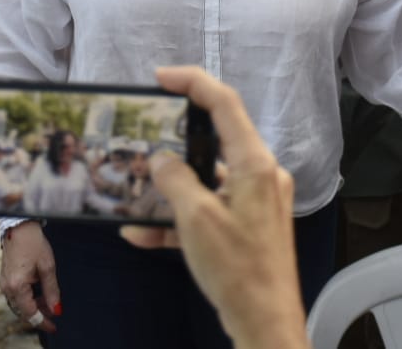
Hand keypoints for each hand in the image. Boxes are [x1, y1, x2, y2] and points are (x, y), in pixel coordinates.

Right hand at [0, 221, 60, 333]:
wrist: (19, 227)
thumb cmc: (33, 243)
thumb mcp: (47, 267)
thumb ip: (51, 290)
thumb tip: (56, 308)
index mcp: (16, 286)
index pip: (30, 313)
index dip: (43, 321)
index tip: (54, 326)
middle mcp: (7, 287)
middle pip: (23, 311)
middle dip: (39, 314)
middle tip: (54, 313)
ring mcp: (4, 283)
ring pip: (19, 303)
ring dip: (34, 305)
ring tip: (49, 302)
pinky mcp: (5, 278)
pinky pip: (16, 295)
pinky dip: (27, 298)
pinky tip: (39, 293)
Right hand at [120, 66, 306, 348]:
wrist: (266, 323)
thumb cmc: (239, 271)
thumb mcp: (195, 219)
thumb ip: (174, 180)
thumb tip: (161, 160)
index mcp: (255, 163)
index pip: (224, 103)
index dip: (192, 83)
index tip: (160, 78)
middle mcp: (261, 175)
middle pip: (214, 139)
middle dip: (175, 141)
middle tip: (144, 136)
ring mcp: (256, 201)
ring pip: (206, 179)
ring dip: (170, 189)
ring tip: (135, 196)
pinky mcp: (248, 226)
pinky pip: (209, 210)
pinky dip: (179, 218)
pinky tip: (143, 234)